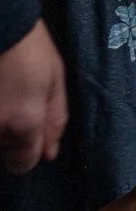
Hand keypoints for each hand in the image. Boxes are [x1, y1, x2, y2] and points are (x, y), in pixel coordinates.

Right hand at [0, 19, 67, 173]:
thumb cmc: (28, 46)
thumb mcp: (55, 78)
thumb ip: (55, 120)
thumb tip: (49, 154)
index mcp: (24, 122)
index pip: (22, 164)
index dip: (26, 153)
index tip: (25, 135)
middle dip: (6, 136)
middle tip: (9, 101)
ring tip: (1, 92)